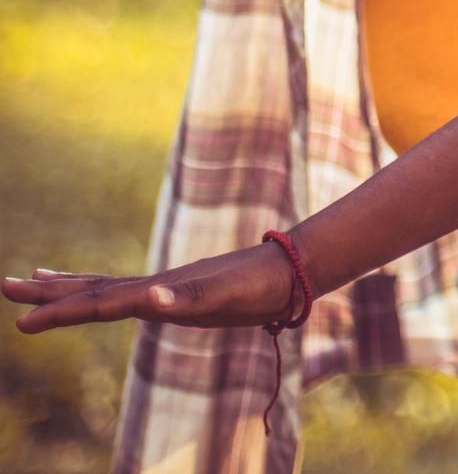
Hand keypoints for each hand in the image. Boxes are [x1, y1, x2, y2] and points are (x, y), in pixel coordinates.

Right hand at [6, 242, 298, 333]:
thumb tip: (149, 296)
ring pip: (104, 288)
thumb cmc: (258, 286)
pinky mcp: (177, 294)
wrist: (291, 271)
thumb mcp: (224, 295)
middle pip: (90, 288)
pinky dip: (102, 294)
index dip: (60, 313)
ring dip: (68, 287)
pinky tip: (96, 296)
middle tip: (4, 286)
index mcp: (156, 291)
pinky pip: (128, 295)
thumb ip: (188, 298)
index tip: (22, 323)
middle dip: (48, 293)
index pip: (98, 303)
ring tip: (33, 279)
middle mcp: (154, 287)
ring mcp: (164, 289)